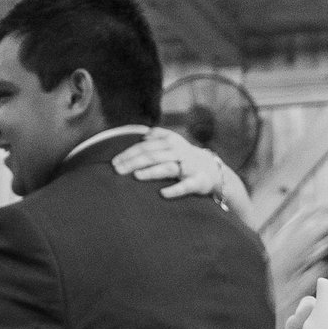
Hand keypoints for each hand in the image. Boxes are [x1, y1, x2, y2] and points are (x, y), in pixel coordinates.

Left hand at [116, 128, 251, 217]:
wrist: (213, 169)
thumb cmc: (186, 157)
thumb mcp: (174, 142)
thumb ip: (158, 136)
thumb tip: (143, 134)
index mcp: (170, 141)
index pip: (145, 146)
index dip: (128, 153)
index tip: (114, 162)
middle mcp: (178, 152)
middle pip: (152, 156)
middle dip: (133, 162)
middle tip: (117, 170)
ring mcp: (188, 167)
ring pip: (167, 168)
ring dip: (151, 172)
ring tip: (136, 176)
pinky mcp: (197, 181)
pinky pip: (185, 186)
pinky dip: (174, 189)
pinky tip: (163, 194)